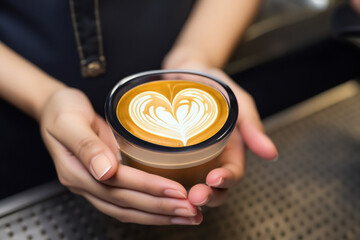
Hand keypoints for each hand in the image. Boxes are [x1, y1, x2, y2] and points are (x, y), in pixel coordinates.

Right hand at [40, 87, 201, 224]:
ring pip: (129, 209)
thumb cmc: (62, 110)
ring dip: (160, 214)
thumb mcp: (68, 121)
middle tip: (192, 210)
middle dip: (161, 208)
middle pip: (126, 204)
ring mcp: (97, 184)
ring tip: (188, 215)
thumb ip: (86, 145)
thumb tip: (104, 170)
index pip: (117, 185)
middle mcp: (87, 183)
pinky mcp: (107, 180)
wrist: (56, 108)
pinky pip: (128, 200)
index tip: (177, 191)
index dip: (148, 189)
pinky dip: (151, 207)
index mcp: (76, 171)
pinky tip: (170, 207)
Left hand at [163, 62, 277, 207]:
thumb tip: (271, 154)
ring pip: (193, 185)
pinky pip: (171, 170)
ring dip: (187, 195)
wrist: (187, 71)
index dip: (227, 180)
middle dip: (207, 196)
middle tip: (194, 197)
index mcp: (231, 149)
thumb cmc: (215, 84)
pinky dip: (167, 181)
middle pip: (214, 187)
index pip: (233, 173)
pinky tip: (158, 184)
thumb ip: (252, 125)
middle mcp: (213, 158)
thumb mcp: (238, 101)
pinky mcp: (172, 152)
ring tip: (177, 197)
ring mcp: (192, 157)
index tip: (214, 180)